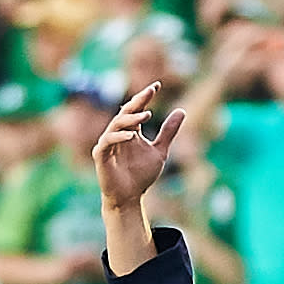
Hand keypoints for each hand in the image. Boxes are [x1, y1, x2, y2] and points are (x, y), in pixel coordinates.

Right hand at [94, 80, 188, 207]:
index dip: (145, 97)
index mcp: (130, 130)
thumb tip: (182, 110)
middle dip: (138, 100)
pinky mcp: (101, 155)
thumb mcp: (160, 151)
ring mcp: (108, 143)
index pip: (136, 108)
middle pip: (126, 111)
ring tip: (146, 115)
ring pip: (117, 124)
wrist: (129, 198)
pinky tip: (132, 135)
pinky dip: (119, 137)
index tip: (157, 85)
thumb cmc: (141, 176)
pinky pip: (107, 141)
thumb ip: (168, 132)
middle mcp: (118, 133)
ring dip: (131, 118)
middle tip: (150, 91)